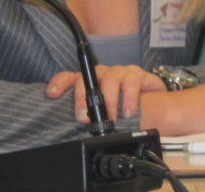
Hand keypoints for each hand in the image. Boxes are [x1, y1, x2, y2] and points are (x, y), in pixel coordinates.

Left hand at [46, 64, 165, 122]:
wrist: (152, 100)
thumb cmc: (122, 107)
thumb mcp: (102, 113)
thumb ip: (89, 117)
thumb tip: (70, 133)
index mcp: (88, 81)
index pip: (69, 78)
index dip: (59, 84)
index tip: (51, 94)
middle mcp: (101, 74)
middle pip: (87, 78)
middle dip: (82, 98)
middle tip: (82, 118)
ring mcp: (119, 72)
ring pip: (109, 79)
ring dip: (109, 102)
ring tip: (111, 119)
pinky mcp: (137, 74)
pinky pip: (131, 82)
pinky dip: (130, 98)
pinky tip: (129, 111)